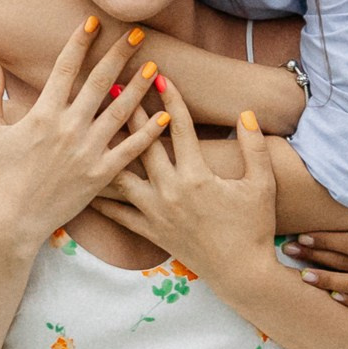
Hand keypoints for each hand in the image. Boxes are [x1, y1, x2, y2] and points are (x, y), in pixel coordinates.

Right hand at [0, 22, 169, 248]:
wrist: (15, 219)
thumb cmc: (0, 176)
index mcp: (43, 113)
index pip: (65, 68)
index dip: (80, 41)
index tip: (93, 21)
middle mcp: (69, 127)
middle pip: (100, 81)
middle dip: (119, 54)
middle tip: (138, 33)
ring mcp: (88, 150)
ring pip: (121, 112)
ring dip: (139, 87)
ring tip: (155, 67)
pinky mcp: (101, 174)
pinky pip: (130, 149)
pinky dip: (149, 133)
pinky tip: (165, 116)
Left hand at [103, 77, 277, 285]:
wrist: (241, 274)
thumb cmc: (255, 228)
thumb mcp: (261, 184)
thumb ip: (254, 147)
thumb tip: (246, 114)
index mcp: (197, 175)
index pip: (181, 127)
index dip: (171, 98)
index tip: (159, 75)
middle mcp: (171, 191)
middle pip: (144, 143)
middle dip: (130, 112)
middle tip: (113, 85)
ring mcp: (157, 212)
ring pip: (124, 175)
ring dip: (108, 149)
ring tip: (91, 129)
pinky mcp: (151, 232)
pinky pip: (119, 214)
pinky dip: (102, 199)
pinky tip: (85, 183)